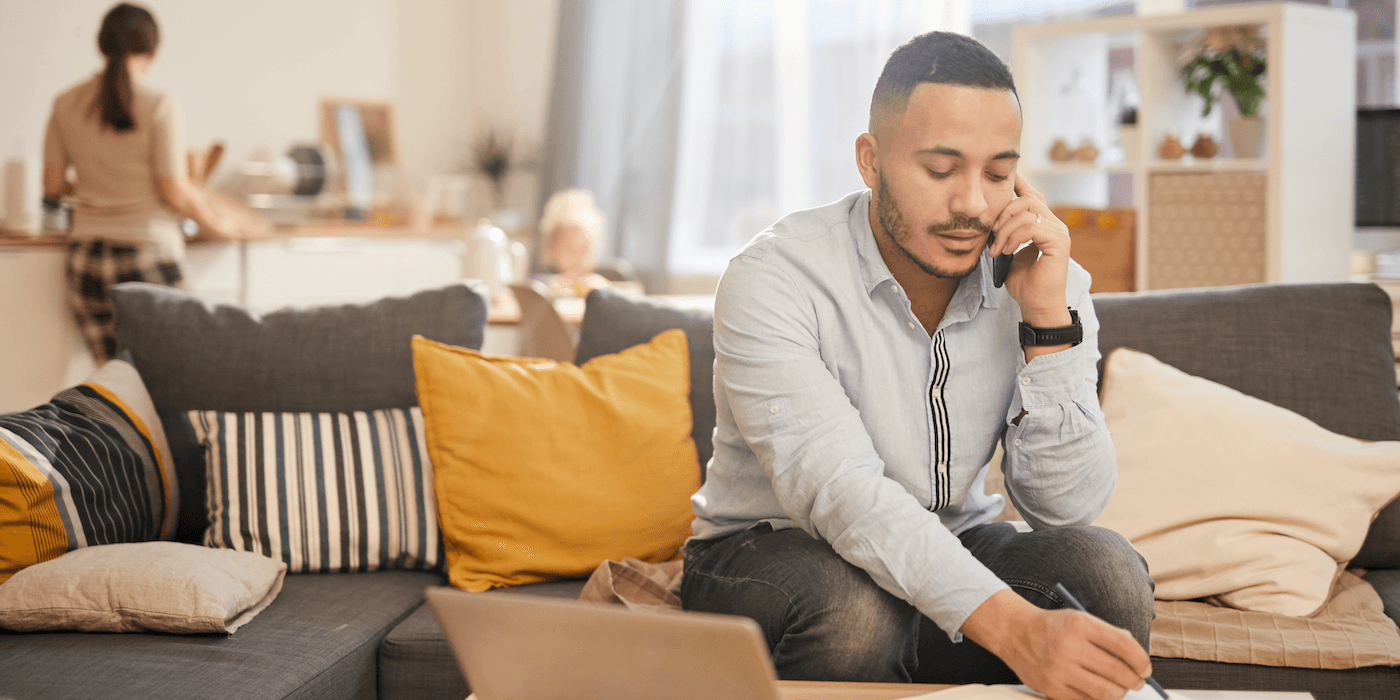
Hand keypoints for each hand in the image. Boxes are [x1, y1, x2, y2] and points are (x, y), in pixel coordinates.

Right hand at [964, 591, 1150, 699]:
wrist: (1014, 633)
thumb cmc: (1055, 627)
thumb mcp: (1080, 620)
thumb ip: (1109, 636)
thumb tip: (1139, 662)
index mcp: (1079, 624)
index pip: (1123, 645)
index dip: (1141, 660)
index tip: (1146, 668)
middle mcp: (1068, 647)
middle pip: (1118, 672)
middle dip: (1135, 680)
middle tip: (1137, 681)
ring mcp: (1059, 670)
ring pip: (1106, 692)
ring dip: (1119, 692)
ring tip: (1119, 687)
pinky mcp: (1051, 689)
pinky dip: (1098, 698)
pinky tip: (1097, 689)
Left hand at [989, 173, 1070, 327]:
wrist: (1035, 305)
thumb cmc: (1023, 282)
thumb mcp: (1008, 251)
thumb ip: (1005, 232)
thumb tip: (991, 217)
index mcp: (1044, 224)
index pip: (1031, 196)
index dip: (1018, 184)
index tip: (1003, 176)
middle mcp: (1055, 224)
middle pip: (1028, 199)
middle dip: (1003, 212)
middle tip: (992, 234)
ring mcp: (1059, 232)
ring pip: (1027, 212)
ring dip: (1005, 229)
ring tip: (997, 249)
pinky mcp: (1059, 242)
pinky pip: (1032, 226)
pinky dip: (1013, 237)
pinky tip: (1006, 251)